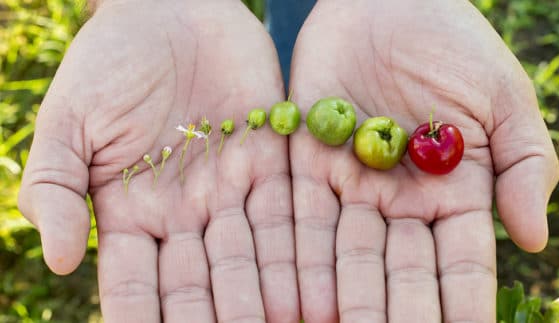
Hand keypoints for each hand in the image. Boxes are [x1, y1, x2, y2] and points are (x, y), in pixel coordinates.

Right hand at [18, 1, 298, 321]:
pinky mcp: (271, 160)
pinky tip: (309, 285)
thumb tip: (60, 260)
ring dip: (264, 296)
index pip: (136, 280)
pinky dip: (298, 250)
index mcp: (132, 210)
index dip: (142, 316)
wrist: (170, 9)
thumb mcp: (69, 121)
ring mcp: (230, 187)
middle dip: (214, 317)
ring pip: (249, 255)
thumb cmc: (109, 61)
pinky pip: (286, 211)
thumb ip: (55, 188)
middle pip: (200, 280)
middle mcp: (185, 210)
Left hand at [289, 0, 558, 320]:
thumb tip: (530, 239)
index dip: (461, 303)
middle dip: (395, 314)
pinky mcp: (305, 161)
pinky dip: (298, 256)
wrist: (390, 2)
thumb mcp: (504, 100)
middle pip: (397, 270)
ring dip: (341, 299)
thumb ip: (525, 167)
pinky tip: (297, 295)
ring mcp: (350, 184)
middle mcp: (398, 200)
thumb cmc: (456, 45)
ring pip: (346, 254)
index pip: (459, 262)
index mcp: (452, 193)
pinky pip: (300, 215)